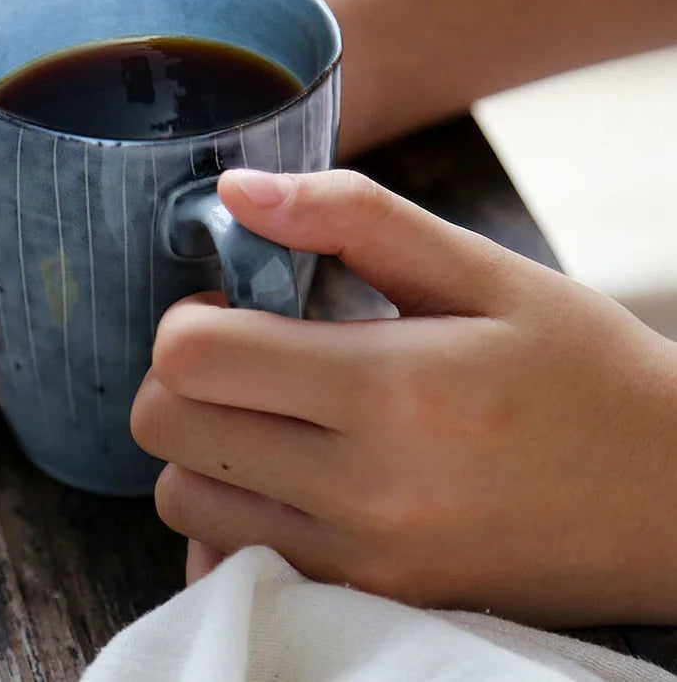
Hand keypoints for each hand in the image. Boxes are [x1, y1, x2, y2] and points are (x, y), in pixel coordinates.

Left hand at [131, 169, 676, 624]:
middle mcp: (363, 488)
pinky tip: (285, 480)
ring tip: (271, 413)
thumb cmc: (580, 369)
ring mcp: (362, 561)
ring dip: (202, 444)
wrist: (672, 498)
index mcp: (388, 385)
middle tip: (246, 354)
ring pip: (184, 500)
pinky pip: (233, 563)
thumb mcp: (481, 271)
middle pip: (166, 428)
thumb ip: (350, 217)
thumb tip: (236, 191)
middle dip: (180, 377)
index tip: (239, 306)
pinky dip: (231, 514)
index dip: (191, 316)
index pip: (192, 355)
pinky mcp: (370, 601)